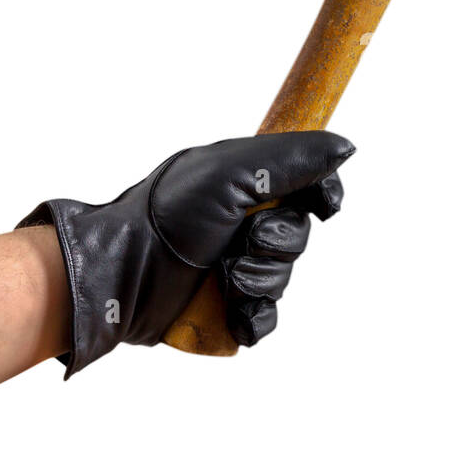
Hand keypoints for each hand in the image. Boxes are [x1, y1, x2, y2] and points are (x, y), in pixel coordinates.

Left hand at [19, 132, 354, 376]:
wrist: (122, 273)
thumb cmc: (166, 213)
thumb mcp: (232, 171)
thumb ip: (292, 157)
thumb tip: (346, 147)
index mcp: (244, 185)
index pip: (307, 186)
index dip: (323, 196)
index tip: (326, 207)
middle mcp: (240, 224)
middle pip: (299, 236)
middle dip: (278, 244)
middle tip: (243, 242)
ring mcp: (233, 269)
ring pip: (283, 280)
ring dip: (260, 281)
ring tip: (226, 277)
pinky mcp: (224, 310)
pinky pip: (265, 320)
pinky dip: (254, 319)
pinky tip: (235, 311)